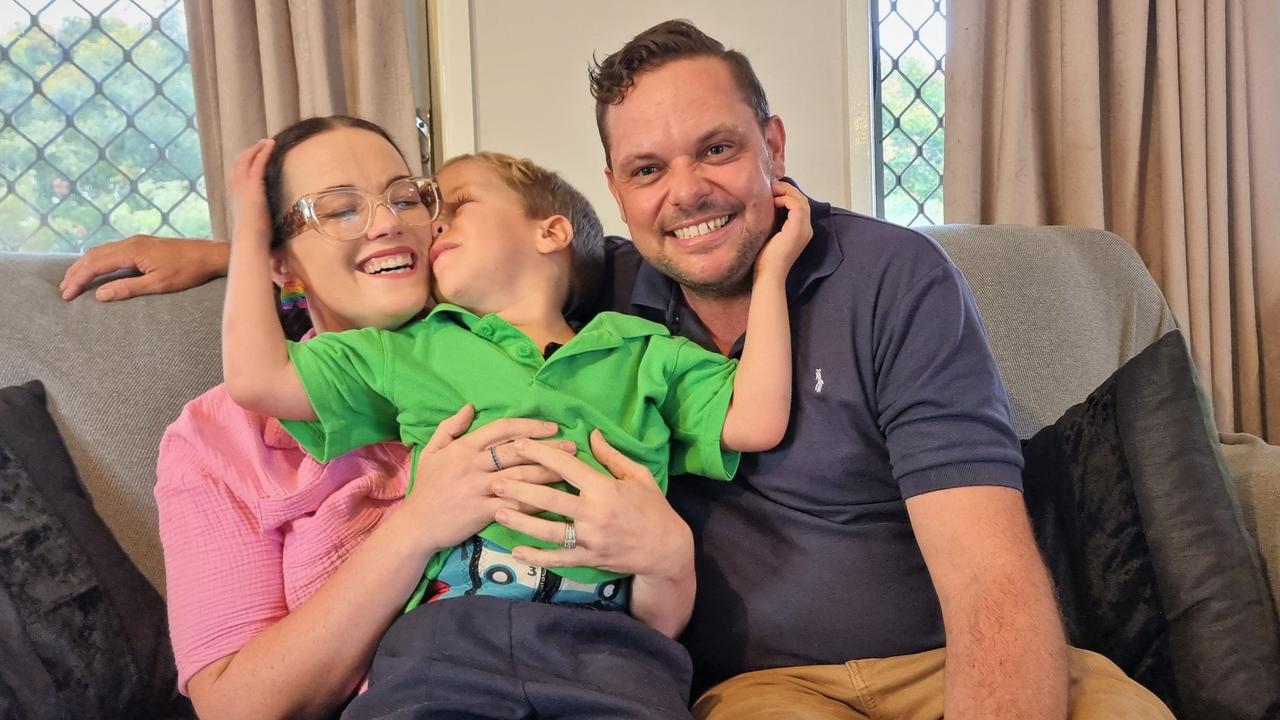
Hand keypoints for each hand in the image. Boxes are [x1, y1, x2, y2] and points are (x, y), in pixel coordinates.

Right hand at [59, 235, 228, 300]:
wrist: (209, 255)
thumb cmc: (188, 272)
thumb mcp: (158, 285)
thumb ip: (128, 289)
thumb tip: (100, 295)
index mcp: (132, 251)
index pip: (95, 264)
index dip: (79, 279)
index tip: (67, 295)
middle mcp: (130, 242)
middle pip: (93, 255)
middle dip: (76, 272)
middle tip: (64, 290)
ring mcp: (136, 241)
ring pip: (101, 251)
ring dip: (85, 265)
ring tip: (74, 281)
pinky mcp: (142, 244)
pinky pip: (112, 251)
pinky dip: (98, 261)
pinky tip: (96, 270)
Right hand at [228, 138, 274, 248]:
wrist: (250, 238)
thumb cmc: (253, 235)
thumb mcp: (252, 219)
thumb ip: (255, 212)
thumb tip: (263, 215)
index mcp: (233, 194)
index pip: (237, 172)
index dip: (246, 162)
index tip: (255, 156)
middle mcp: (234, 185)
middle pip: (240, 161)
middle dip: (251, 151)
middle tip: (262, 144)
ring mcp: (242, 184)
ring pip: (247, 158)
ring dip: (258, 148)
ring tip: (268, 142)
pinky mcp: (253, 184)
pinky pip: (258, 162)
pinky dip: (264, 151)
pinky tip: (271, 145)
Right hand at [401, 405, 575, 552]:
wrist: (415, 525)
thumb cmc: (425, 488)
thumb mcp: (430, 452)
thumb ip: (450, 428)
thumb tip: (470, 407)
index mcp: (464, 448)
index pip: (501, 429)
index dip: (529, 425)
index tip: (551, 427)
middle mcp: (473, 465)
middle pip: (517, 451)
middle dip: (547, 448)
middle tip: (571, 447)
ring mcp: (479, 488)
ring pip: (520, 477)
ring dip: (547, 472)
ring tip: (570, 471)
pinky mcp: (483, 512)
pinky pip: (515, 505)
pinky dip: (536, 502)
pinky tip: (554, 500)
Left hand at [492, 429, 690, 580]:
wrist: (666, 549)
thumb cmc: (653, 507)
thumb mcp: (638, 475)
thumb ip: (611, 456)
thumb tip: (591, 433)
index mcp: (605, 489)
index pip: (567, 467)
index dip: (541, 454)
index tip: (519, 444)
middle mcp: (595, 514)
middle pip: (550, 499)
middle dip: (521, 489)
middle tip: (495, 480)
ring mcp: (591, 539)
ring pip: (549, 531)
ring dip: (521, 521)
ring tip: (498, 512)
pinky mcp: (589, 559)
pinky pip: (558, 559)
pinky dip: (536, 556)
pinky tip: (516, 552)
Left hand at [754, 180, 812, 281]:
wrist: (768, 275)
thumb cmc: (765, 259)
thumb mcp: (770, 234)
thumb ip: (773, 220)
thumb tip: (765, 204)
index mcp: (801, 231)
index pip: (800, 206)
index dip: (788, 195)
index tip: (772, 191)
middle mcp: (806, 229)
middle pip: (802, 200)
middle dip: (787, 190)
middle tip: (772, 185)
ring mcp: (804, 229)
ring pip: (801, 200)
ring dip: (786, 192)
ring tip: (772, 190)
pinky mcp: (797, 229)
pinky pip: (796, 205)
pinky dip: (785, 199)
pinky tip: (772, 202)